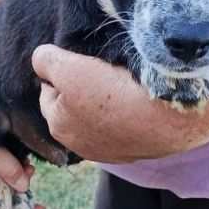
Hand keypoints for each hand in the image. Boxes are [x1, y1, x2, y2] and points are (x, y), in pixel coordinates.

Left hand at [33, 45, 205, 162]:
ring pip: (99, 114)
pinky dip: (126, 110)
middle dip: (82, 86)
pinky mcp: (135, 148)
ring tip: (121, 82)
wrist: (167, 116)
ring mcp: (109, 149)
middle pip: (73, 103)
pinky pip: (123, 122)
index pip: (48, 89)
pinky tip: (136, 99)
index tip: (81, 60)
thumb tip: (41, 58)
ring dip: (105, 99)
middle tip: (102, 69)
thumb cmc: (114, 91)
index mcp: (58, 124)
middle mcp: (79, 144)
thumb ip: (45, 60)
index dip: (61, 70)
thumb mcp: (69, 68)